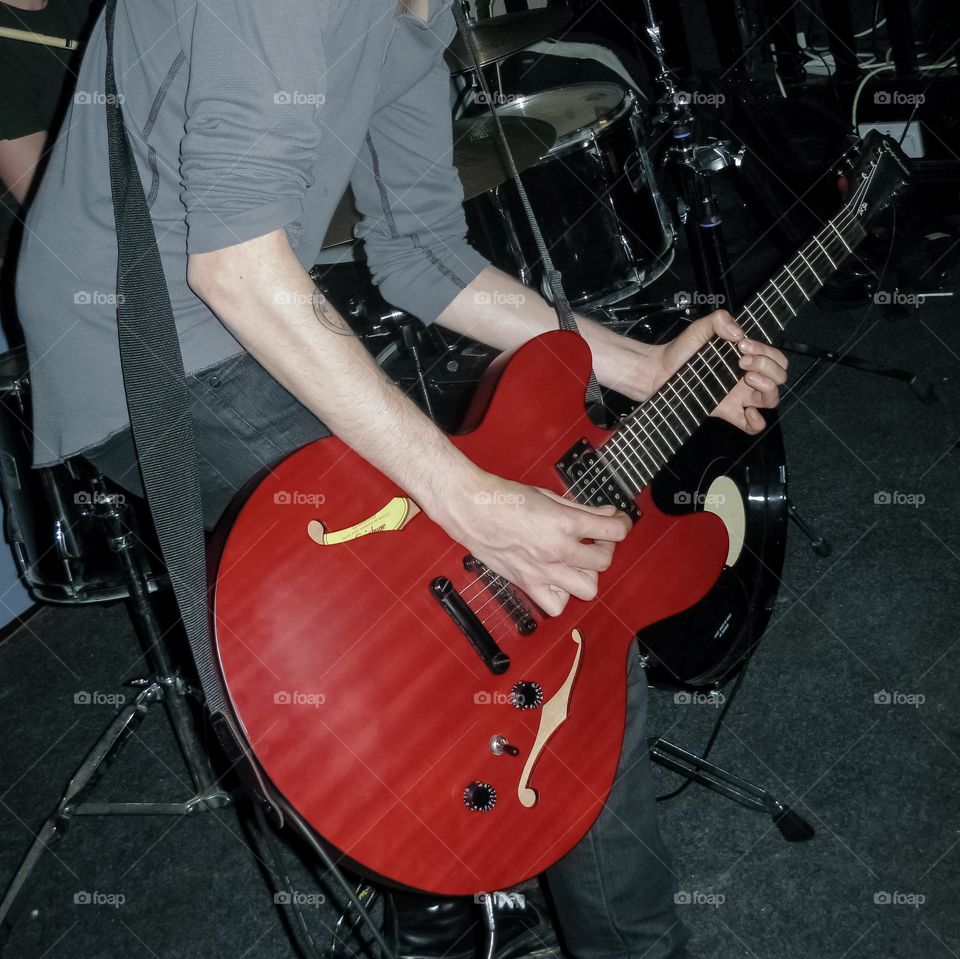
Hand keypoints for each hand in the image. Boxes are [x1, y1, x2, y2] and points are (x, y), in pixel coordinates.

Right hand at [436, 472, 630, 616]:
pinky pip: (557, 605)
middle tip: (593, 539)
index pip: (614, 531)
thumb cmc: (505, 498)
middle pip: (604, 561)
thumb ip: (582, 510)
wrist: (472, 509)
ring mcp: (542, 571)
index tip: (618, 522)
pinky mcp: (527, 583)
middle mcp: (557, 550)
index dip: (622, 524)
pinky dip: (562, 595)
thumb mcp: (550, 496)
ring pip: (588, 588)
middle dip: (604, 547)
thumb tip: (607, 516)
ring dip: (587, 574)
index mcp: (565, 523)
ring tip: (576, 561)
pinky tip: (556, 578)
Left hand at [658, 310, 787, 433]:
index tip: (742, 346)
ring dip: (767, 387)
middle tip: (742, 361)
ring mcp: (739, 396)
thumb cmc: (681, 350)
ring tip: (746, 378)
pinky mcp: (727, 412)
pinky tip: (748, 410)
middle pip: (779, 376)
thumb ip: (719, 320)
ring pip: (772, 399)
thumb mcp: (700, 328)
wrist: (660, 370)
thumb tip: (738, 333)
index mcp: (747, 358)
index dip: (766, 351)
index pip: (775, 357)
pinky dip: (757, 422)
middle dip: (767, 366)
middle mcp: (746, 378)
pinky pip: (752, 426)